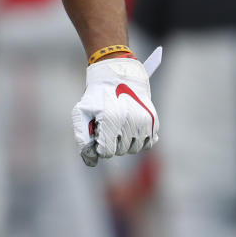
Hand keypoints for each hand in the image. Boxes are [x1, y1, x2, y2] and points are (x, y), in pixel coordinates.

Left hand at [72, 52, 159, 166]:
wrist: (119, 75)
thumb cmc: (97, 96)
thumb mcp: (81, 112)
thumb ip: (82, 138)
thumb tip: (91, 161)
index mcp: (110, 119)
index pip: (106, 152)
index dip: (99, 146)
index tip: (97, 134)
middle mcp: (130, 122)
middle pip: (120, 152)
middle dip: (111, 143)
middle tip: (107, 126)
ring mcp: (144, 122)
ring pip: (134, 149)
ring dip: (125, 143)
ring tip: (118, 125)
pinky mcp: (154, 122)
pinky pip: (148, 144)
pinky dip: (138, 140)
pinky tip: (130, 126)